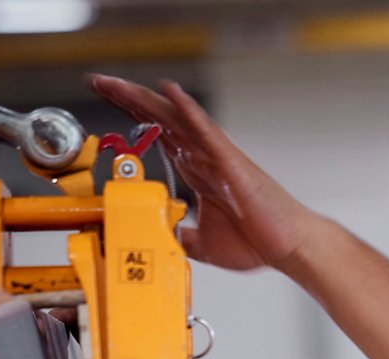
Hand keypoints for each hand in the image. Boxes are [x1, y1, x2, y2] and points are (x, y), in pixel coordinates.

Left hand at [87, 74, 315, 271]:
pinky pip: (205, 130)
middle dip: (128, 99)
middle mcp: (205, 157)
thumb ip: (181, 236)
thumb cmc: (259, 241)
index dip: (132, 116)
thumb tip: (162, 237)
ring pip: (175, 118)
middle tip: (99, 81)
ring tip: (116, 83)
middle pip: (160, 119)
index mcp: (198, 172)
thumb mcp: (203, 244)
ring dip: (144, 99)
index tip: (105, 101)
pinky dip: (186, 109)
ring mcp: (217, 156)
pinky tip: (169, 91)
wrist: (289, 248)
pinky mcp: (231, 162)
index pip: (158, 135)